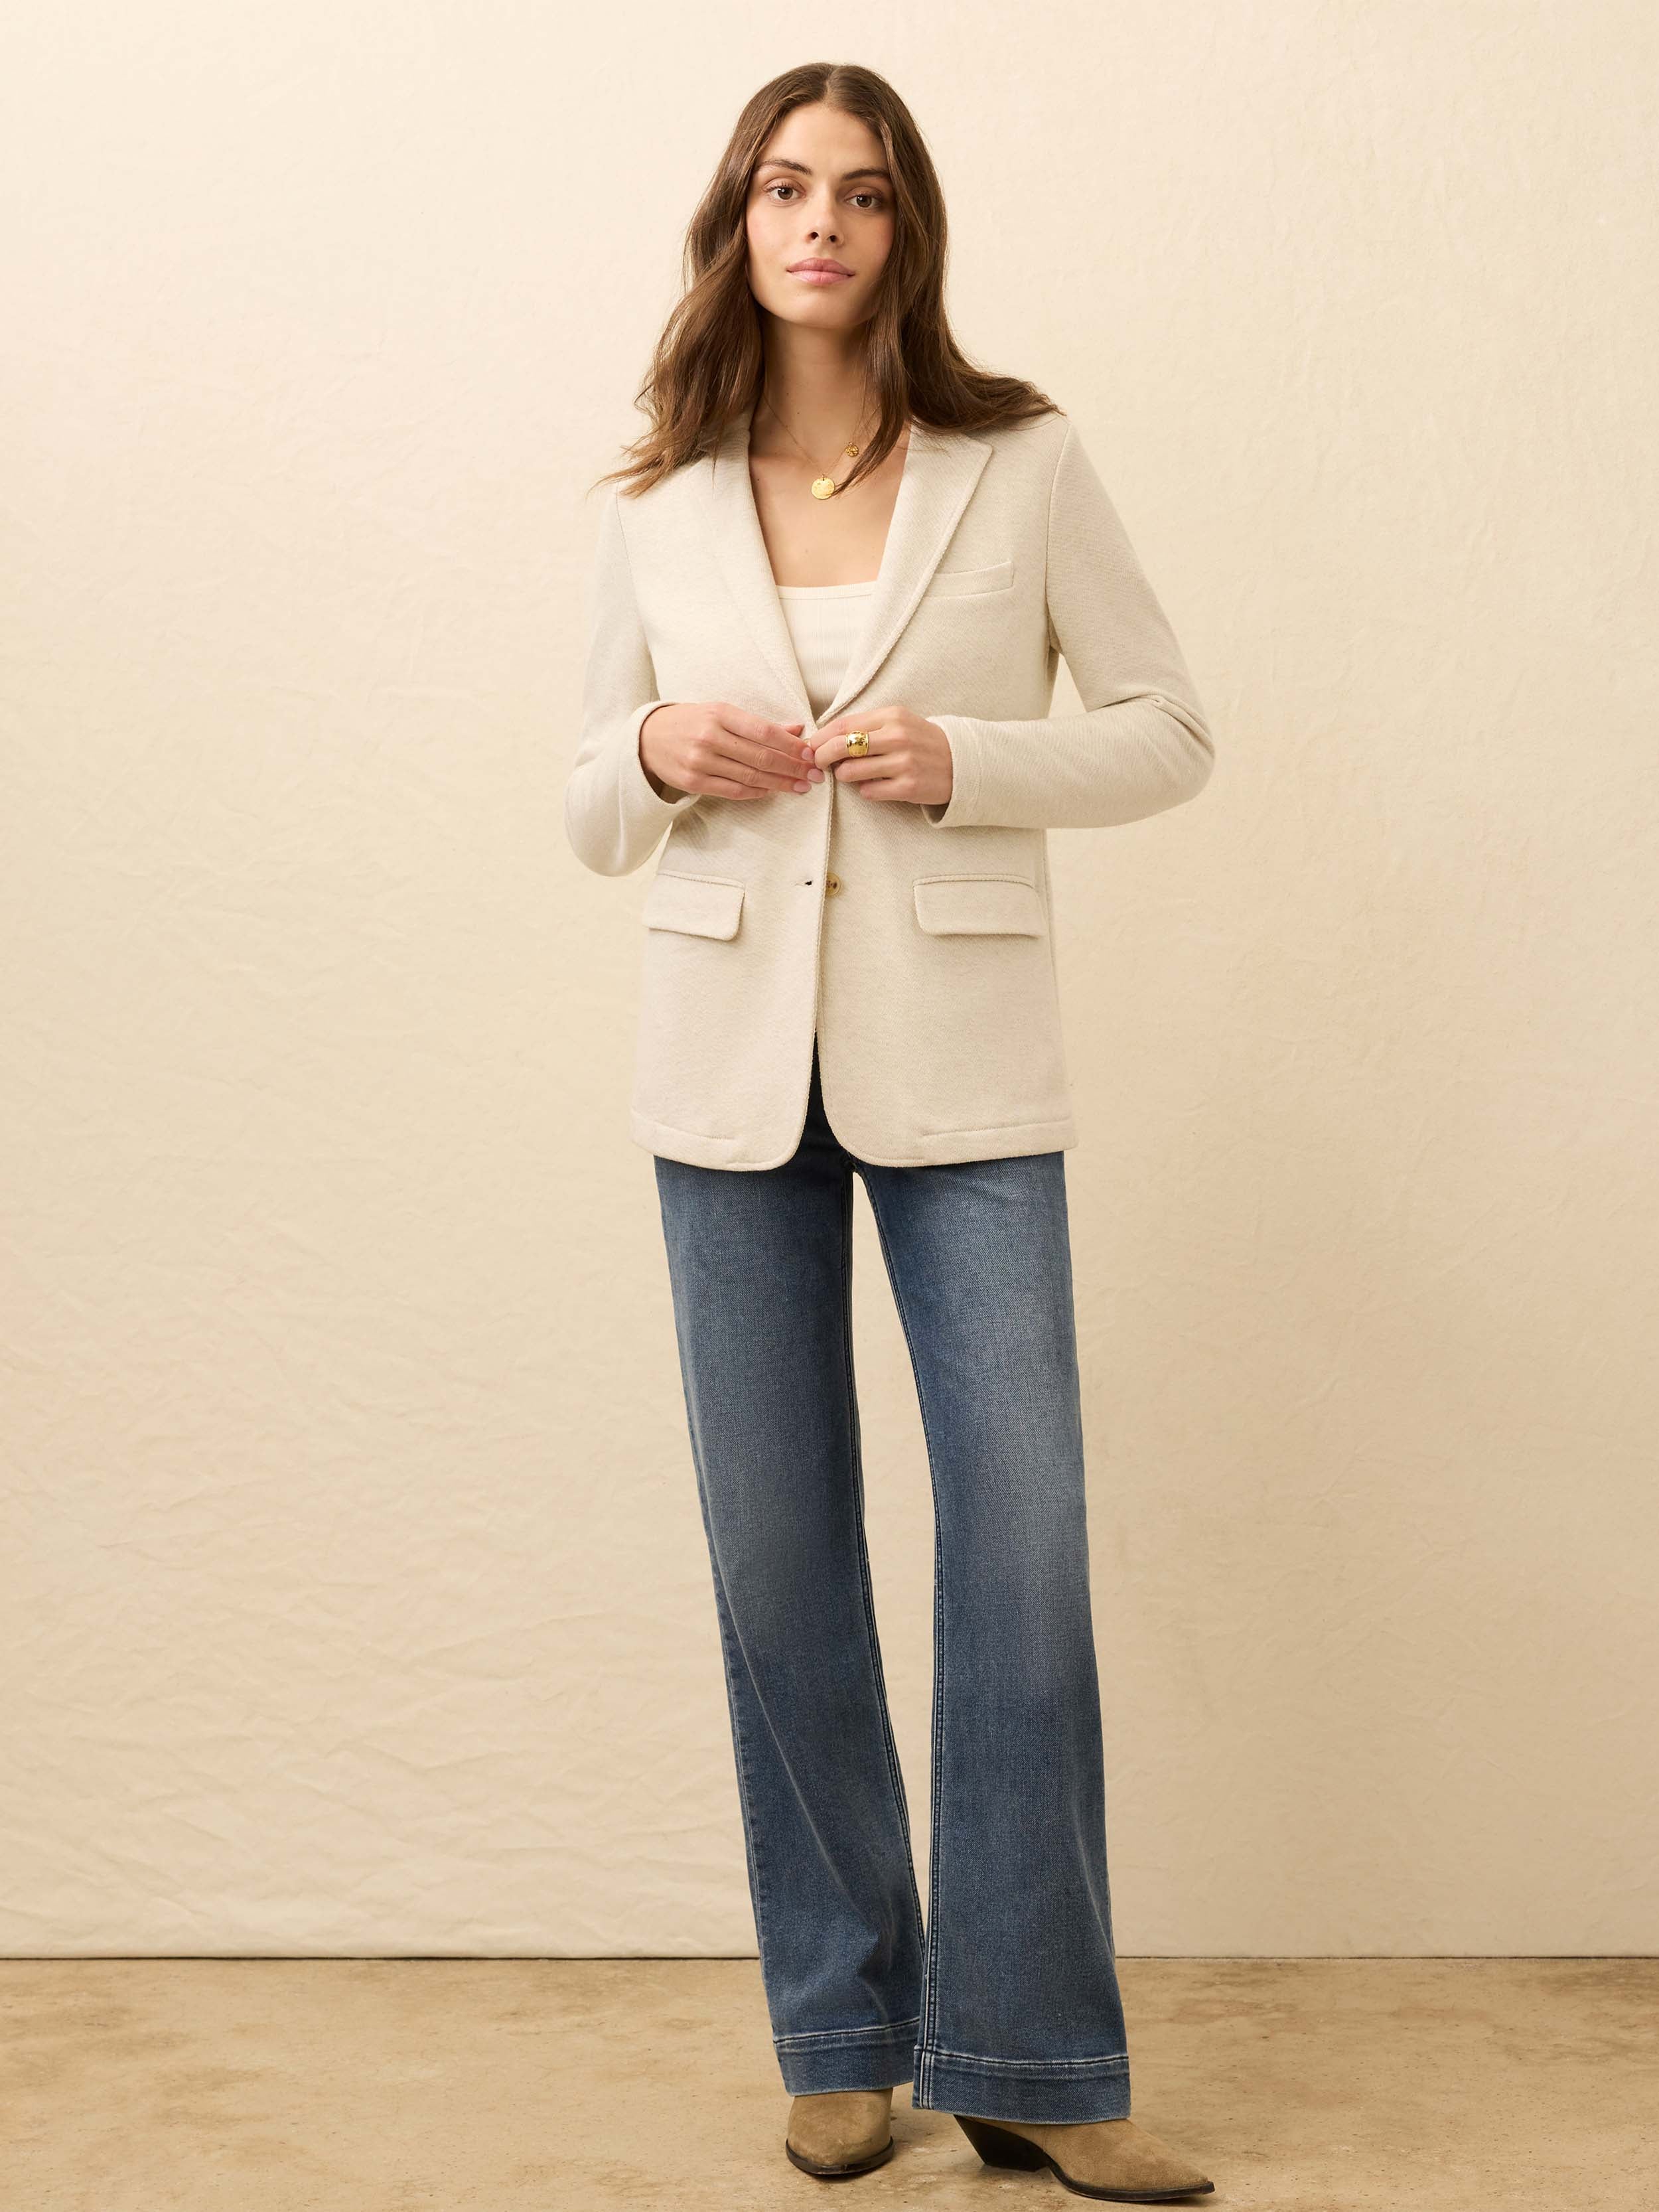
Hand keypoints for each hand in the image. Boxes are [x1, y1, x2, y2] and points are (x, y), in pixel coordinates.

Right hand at [640, 702, 816, 800]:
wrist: (648, 738)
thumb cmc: (692, 722)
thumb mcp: (721, 712)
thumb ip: (757, 723)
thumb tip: (797, 731)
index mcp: (720, 713)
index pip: (764, 731)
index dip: (791, 746)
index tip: (811, 755)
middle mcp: (710, 737)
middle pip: (761, 757)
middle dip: (793, 768)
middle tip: (814, 776)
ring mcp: (700, 761)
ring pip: (750, 777)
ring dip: (781, 784)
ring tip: (801, 787)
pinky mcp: (694, 782)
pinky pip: (733, 791)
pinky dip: (757, 792)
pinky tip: (773, 791)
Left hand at [808, 706, 952, 806]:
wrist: (960, 763)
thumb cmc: (921, 742)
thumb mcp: (897, 723)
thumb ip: (865, 726)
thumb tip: (824, 738)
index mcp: (892, 716)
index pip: (843, 725)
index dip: (820, 738)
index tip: (811, 747)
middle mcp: (897, 737)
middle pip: (841, 747)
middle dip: (821, 757)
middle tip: (818, 764)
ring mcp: (904, 763)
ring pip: (851, 771)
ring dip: (844, 775)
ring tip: (852, 774)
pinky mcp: (908, 787)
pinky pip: (869, 792)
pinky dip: (865, 791)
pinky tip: (873, 786)